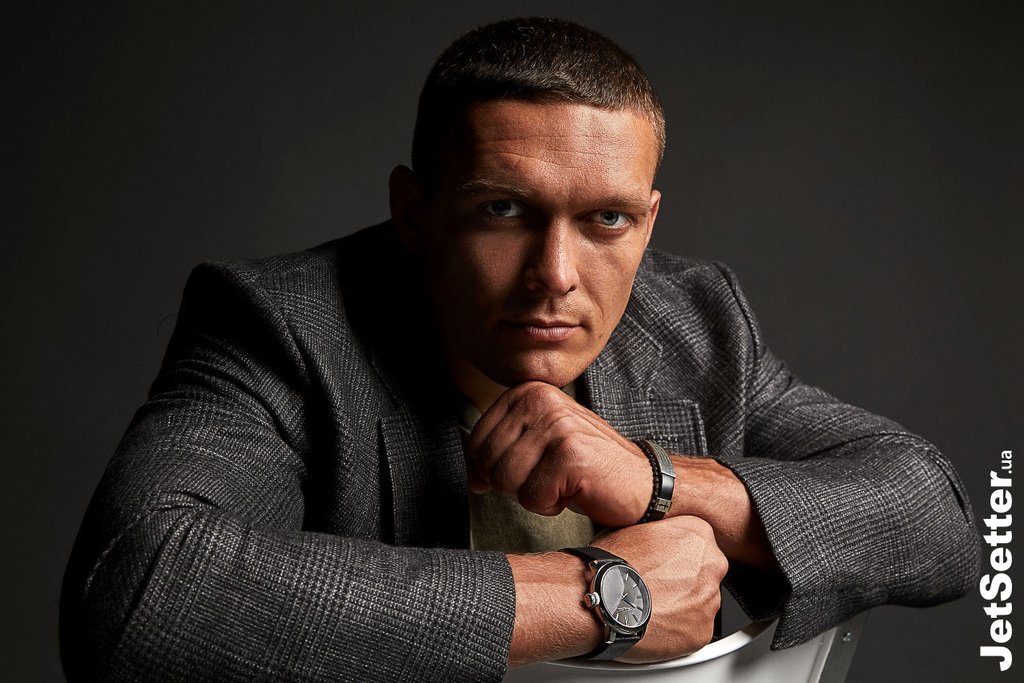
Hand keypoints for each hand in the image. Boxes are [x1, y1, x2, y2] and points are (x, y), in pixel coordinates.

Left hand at [465, 381, 650, 526]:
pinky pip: (531, 498)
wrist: (640, 482)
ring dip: (533, 495)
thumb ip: (499, 455)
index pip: (476, 442)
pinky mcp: (570, 454)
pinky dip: (550, 506)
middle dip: (514, 485)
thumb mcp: (536, 450)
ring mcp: (557, 424)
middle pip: (487, 462)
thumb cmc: (585, 468)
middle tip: (550, 477)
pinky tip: (575, 490)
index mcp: (526, 391)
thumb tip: (472, 478)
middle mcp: (540, 399)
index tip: (534, 467)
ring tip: (562, 482)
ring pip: (505, 481)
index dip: (497, 469)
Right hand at [507, 514, 727, 665]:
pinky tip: (655, 624)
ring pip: (701, 605)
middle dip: (686, 583)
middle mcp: (712, 565)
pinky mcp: (702, 632)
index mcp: (699, 533)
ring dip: (682, 607)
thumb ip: (664, 536)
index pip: (699, 546)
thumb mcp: (641, 529)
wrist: (602, 597)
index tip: (665, 566)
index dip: (679, 558)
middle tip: (658, 588)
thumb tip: (660, 543)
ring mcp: (709, 600)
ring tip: (652, 607)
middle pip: (705, 575)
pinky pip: (694, 631)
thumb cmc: (612, 563)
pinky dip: (678, 631)